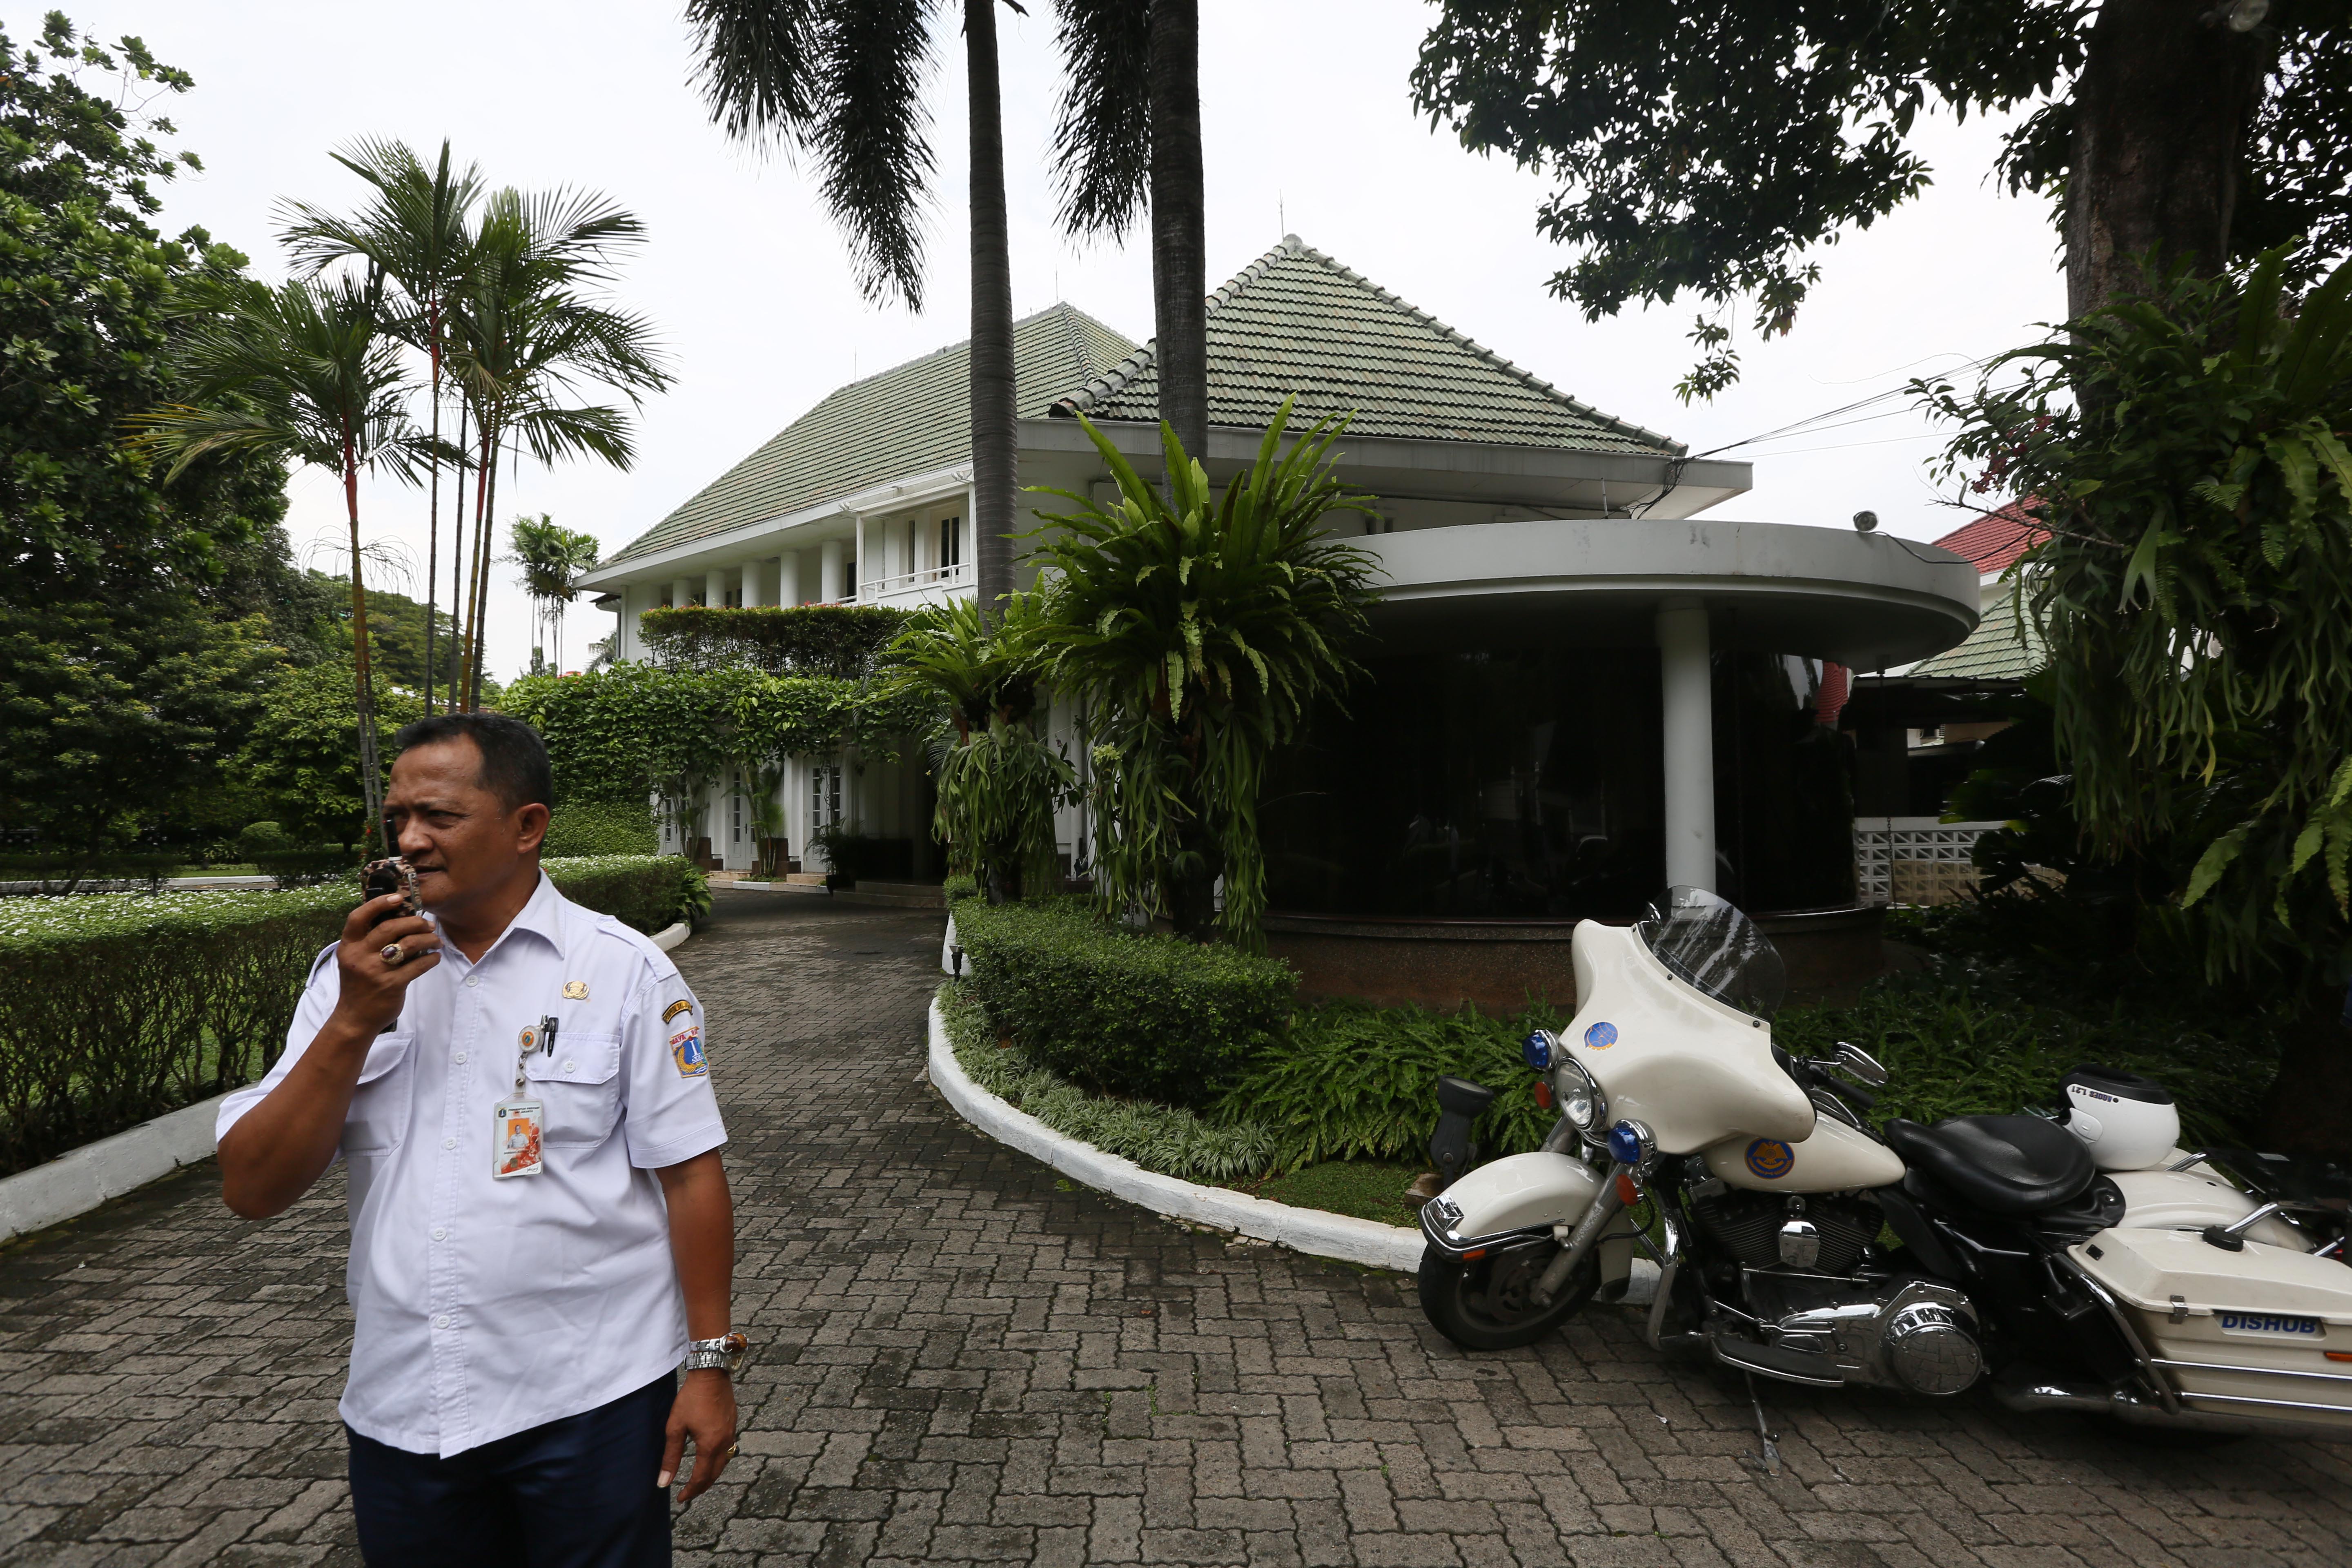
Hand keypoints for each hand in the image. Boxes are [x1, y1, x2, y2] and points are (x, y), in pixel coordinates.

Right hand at [330, 892, 440, 1033]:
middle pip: (390, 927)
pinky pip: (418, 965)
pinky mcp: (391, 985)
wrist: (355, 1018)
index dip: (378, 903)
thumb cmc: (359, 984)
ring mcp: (375, 971)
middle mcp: (359, 956)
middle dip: (415, 922)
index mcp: (348, 946)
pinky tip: (434, 957)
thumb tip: (399, 917)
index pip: (358, 917)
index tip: (398, 898)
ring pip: (408, 944)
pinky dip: (431, 958)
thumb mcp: (354, 959)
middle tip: (428, 925)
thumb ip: (369, 940)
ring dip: (428, 939)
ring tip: (436, 940)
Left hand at [660, 1369, 737, 1504]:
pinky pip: (728, 1450)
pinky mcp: (733, 1424)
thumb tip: (664, 1482)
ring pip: (723, 1463)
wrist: (711, 1374)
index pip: (701, 1478)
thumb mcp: (675, 1427)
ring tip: (698, 1480)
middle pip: (715, 1474)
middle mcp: (724, 1442)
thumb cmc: (691, 1399)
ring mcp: (731, 1433)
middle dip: (702, 1487)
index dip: (690, 1491)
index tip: (681, 1499)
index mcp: (710, 1445)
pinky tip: (709, 1458)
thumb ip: (671, 1457)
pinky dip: (718, 1461)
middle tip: (689, 1493)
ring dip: (711, 1475)